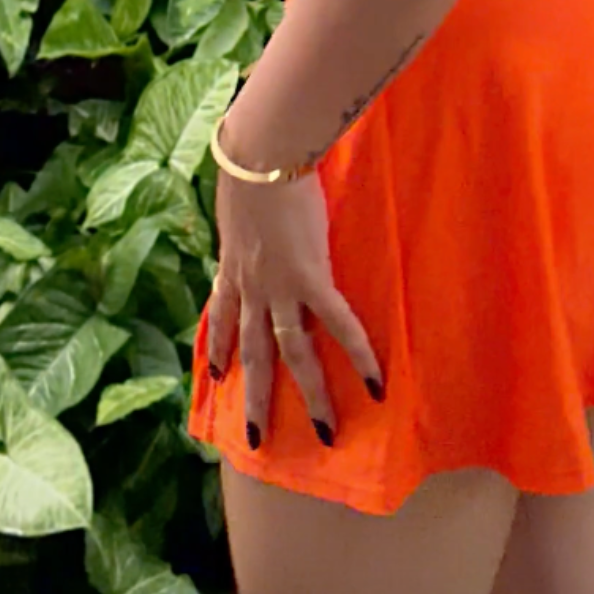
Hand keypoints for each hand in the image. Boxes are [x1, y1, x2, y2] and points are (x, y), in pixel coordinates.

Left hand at [205, 165, 383, 447]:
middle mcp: (253, 286)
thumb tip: (247, 205)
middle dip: (255, 398)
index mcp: (232, 264)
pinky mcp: (312, 276)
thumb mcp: (234, 196)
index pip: (223, 315)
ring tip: (325, 430)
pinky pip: (338, 323)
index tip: (219, 375)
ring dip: (309, 394)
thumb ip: (243, 215)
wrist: (261, 154)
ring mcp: (281, 286)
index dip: (221, 347)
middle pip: (254, 352)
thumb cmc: (249, 161)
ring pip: (293, 353)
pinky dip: (357, 354)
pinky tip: (374, 382)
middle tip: (257, 439)